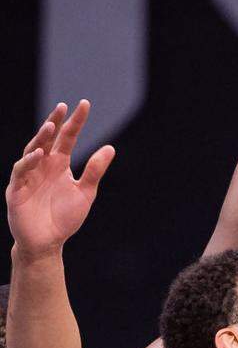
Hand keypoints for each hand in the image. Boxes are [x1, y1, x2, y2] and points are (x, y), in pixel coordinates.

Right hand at [7, 101, 114, 257]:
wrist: (48, 242)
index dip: (75, 122)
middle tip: (63, 106)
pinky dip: (29, 162)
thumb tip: (110, 147)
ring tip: (51, 125)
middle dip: (54, 122)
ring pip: (32, 151)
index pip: (67, 138)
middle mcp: (43, 166)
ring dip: (40, 138)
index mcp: (59, 164)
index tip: (84, 104)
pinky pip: (21, 171)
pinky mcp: (17, 189)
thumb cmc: (64, 217)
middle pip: (47, 139)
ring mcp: (28, 176)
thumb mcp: (85, 192)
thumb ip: (95, 171)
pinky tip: (40, 154)